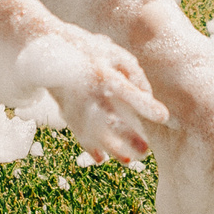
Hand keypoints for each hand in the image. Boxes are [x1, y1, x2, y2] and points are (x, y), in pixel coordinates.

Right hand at [56, 31, 166, 163]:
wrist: (48, 56)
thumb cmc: (88, 52)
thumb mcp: (114, 53)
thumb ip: (134, 73)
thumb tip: (147, 95)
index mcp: (106, 77)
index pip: (130, 93)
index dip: (146, 106)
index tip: (164, 117)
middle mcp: (93, 95)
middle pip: (113, 121)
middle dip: (129, 138)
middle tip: (145, 151)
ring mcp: (79, 108)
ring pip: (97, 136)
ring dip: (113, 150)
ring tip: (128, 160)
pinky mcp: (69, 115)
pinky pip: (81, 136)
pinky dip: (91, 148)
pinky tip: (101, 158)